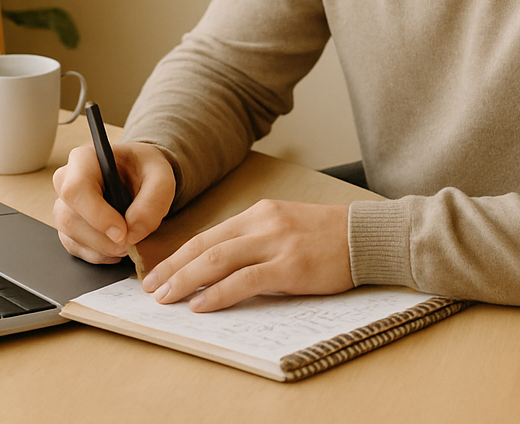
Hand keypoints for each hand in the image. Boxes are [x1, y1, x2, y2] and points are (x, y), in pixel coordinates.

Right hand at [53, 140, 175, 262]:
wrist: (141, 178)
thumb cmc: (145, 170)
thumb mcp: (161, 177)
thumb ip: (154, 201)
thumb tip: (133, 232)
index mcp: (84, 159)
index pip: (76, 189)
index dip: (97, 215)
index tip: (122, 232)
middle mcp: (66, 180)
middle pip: (69, 217)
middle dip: (103, 238)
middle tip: (130, 242)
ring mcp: (63, 205)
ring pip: (70, 235)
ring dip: (102, 248)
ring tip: (128, 242)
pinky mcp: (66, 226)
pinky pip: (74, 247)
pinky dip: (99, 254)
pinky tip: (117, 246)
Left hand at [141, 200, 351, 311]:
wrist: (368, 237)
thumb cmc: (329, 237)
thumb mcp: (286, 227)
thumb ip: (256, 241)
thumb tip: (221, 269)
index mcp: (259, 213)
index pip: (208, 234)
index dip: (179, 255)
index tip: (158, 272)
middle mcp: (263, 223)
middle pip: (204, 245)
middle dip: (173, 268)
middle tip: (151, 289)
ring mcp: (276, 243)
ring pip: (217, 260)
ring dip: (186, 281)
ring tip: (166, 298)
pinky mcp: (290, 266)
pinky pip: (245, 280)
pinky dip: (219, 294)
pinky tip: (201, 305)